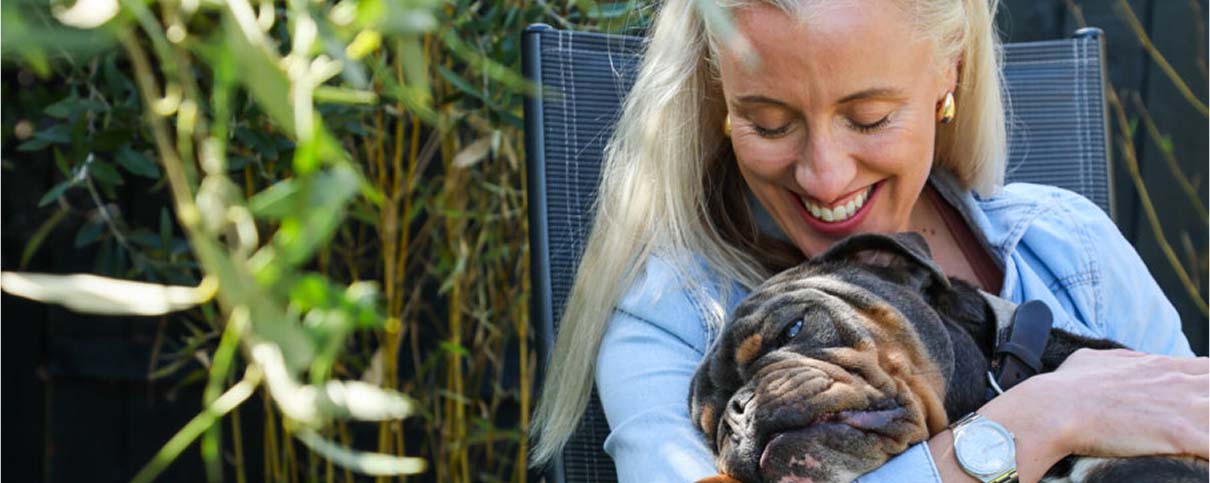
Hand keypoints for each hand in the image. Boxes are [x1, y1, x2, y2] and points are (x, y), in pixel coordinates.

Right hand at [1039, 348, 1208, 458]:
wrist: (1053, 408)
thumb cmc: (1067, 387)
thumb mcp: (1095, 359)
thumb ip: (1122, 361)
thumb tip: (1127, 362)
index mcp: (1160, 366)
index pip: (1206, 370)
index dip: (1205, 384)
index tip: (1196, 399)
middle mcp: (1177, 382)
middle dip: (1207, 404)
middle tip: (1191, 421)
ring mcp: (1183, 407)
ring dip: (1207, 426)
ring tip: (1192, 439)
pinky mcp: (1180, 434)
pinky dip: (1209, 453)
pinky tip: (1199, 460)